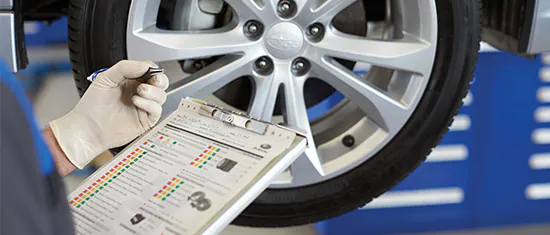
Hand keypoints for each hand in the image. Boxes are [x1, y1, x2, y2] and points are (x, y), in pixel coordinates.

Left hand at [49, 60, 168, 168]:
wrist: (88, 129)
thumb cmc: (92, 107)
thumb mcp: (105, 78)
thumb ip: (125, 67)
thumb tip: (145, 66)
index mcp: (130, 81)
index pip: (150, 71)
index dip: (152, 69)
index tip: (147, 69)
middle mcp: (138, 93)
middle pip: (161, 83)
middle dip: (160, 80)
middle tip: (154, 80)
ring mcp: (143, 107)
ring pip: (161, 95)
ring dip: (153, 92)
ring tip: (139, 92)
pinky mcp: (146, 120)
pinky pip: (157, 109)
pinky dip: (149, 104)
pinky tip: (136, 101)